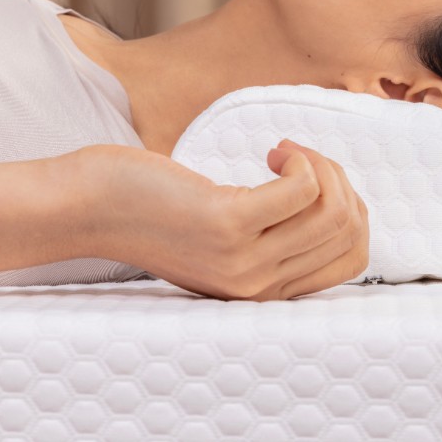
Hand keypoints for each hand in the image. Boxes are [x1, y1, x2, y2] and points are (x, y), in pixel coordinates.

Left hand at [77, 139, 368, 300]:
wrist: (87, 208)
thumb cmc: (152, 208)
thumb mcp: (222, 236)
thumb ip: (269, 235)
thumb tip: (332, 196)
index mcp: (263, 291)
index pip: (353, 262)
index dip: (354, 210)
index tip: (316, 180)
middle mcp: (258, 285)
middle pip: (350, 232)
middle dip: (341, 180)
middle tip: (300, 158)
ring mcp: (244, 259)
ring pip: (334, 211)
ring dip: (323, 165)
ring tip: (285, 152)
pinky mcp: (227, 225)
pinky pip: (302, 189)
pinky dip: (301, 159)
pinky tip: (274, 150)